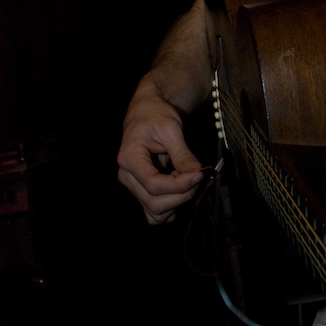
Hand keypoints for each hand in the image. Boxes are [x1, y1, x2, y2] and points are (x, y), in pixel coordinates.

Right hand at [117, 79, 203, 223]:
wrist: (145, 112)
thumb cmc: (156, 115)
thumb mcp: (171, 128)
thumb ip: (182, 153)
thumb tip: (197, 173)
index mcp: (129, 157)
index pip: (153, 184)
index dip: (179, 185)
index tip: (199, 174)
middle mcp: (126, 176)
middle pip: (154, 203)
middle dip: (181, 195)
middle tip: (197, 175)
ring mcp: (132, 186)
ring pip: (155, 213)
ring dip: (177, 202)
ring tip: (185, 178)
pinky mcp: (140, 192)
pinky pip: (155, 213)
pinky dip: (172, 206)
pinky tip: (180, 187)